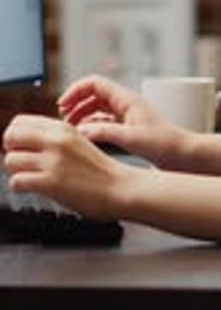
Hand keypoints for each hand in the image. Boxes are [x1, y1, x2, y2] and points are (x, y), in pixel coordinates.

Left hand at [3, 114, 129, 219]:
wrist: (120, 188)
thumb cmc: (101, 170)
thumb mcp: (78, 142)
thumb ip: (54, 139)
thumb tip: (23, 142)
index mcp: (62, 128)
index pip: (20, 122)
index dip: (14, 136)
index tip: (19, 147)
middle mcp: (56, 140)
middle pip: (10, 136)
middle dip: (10, 151)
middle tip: (20, 162)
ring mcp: (53, 160)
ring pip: (10, 160)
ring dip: (15, 171)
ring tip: (29, 177)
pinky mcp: (51, 182)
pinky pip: (16, 182)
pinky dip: (20, 187)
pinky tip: (33, 188)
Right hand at [57, 74, 186, 168]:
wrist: (184, 154)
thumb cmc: (165, 144)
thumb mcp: (132, 138)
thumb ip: (105, 133)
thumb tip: (81, 131)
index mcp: (127, 99)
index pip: (95, 83)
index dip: (76, 90)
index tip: (63, 104)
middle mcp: (126, 103)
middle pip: (93, 93)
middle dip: (76, 102)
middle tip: (63, 117)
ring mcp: (127, 114)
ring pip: (97, 107)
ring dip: (82, 113)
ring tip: (70, 126)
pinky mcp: (129, 127)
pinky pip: (104, 120)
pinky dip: (92, 124)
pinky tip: (86, 135)